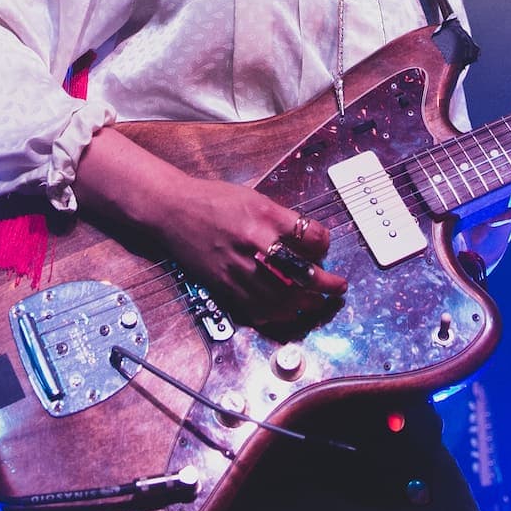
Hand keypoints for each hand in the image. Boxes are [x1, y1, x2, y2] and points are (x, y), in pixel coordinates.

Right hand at [150, 175, 345, 324]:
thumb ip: (280, 219)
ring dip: (305, 303)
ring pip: (282, 296)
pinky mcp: (224, 284)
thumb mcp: (253, 197)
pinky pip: (255, 307)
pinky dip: (275, 313)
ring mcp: (238, 266)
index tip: (325, 247)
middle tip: (338, 287)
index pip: (310, 236)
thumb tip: (307, 240)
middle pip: (302, 272)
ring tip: (316, 303)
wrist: (172, 210)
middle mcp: (254, 242)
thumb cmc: (213, 200)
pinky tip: (285, 311)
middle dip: (326, 284)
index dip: (324, 244)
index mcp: (265, 215)